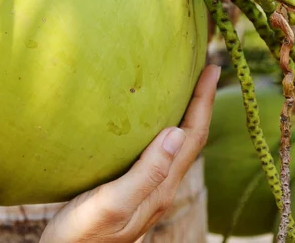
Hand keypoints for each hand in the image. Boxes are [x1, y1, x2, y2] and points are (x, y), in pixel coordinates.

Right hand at [39, 64, 220, 242]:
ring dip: (186, 115)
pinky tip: (152, 121)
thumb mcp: (113, 203)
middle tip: (204, 70)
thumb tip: (176, 133)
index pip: (191, 136)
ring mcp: (149, 189)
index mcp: (161, 186)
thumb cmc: (83, 234)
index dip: (203, 102)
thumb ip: (146, 173)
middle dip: (201, 103)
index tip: (211, 68)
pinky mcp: (133, 189)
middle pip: (191, 138)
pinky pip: (160, 152)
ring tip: (185, 89)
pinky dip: (166, 128)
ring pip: (177, 145)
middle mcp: (162, 186)